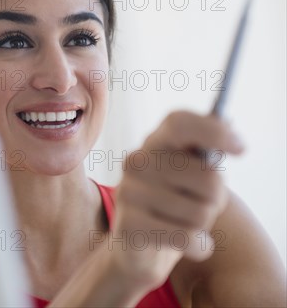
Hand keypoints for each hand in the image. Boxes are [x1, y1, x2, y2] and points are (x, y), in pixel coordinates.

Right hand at [110, 110, 244, 289]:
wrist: (137, 243)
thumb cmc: (174, 202)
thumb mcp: (192, 174)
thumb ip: (207, 153)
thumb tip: (229, 130)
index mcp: (154, 142)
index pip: (179, 123)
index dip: (213, 132)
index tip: (241, 149)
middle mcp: (136, 161)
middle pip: (209, 178)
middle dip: (217, 200)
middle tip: (200, 204)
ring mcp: (128, 192)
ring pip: (200, 213)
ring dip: (203, 226)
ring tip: (184, 224)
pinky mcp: (129, 226)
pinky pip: (186, 237)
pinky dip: (198, 247)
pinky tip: (187, 244)